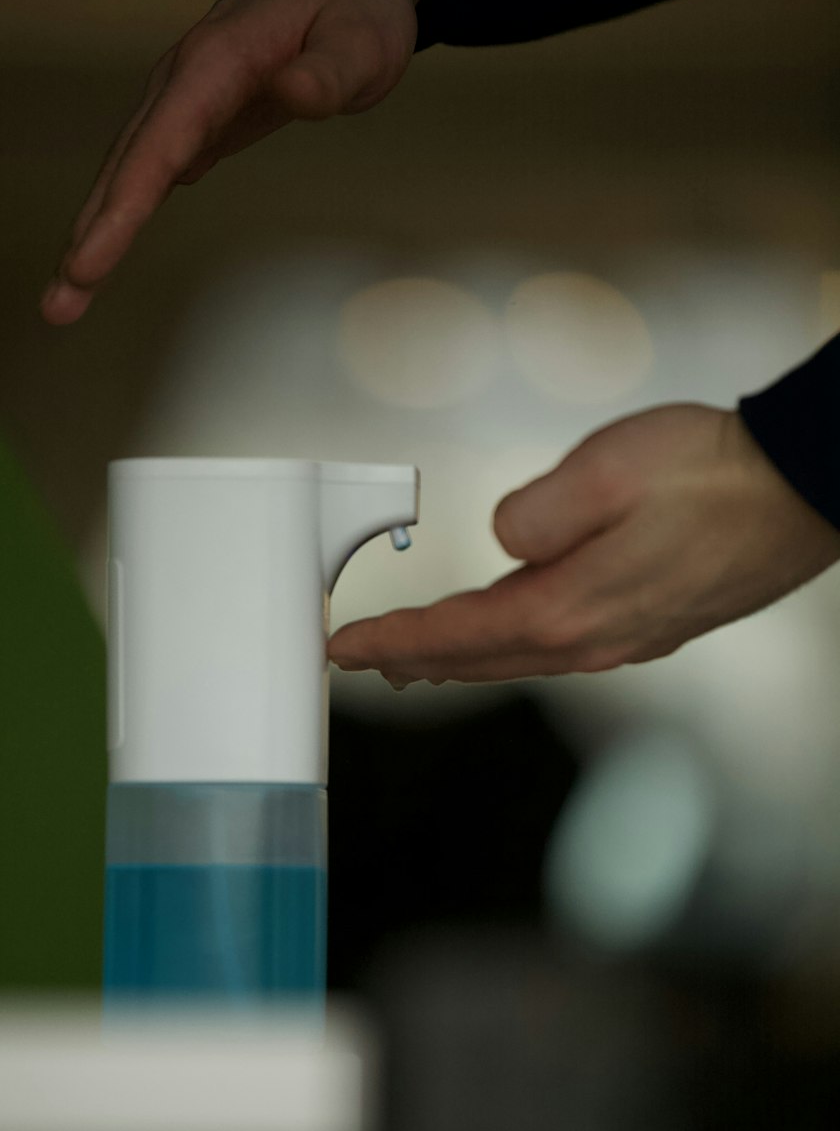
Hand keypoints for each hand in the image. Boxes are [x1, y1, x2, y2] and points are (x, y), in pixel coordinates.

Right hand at [40, 0, 429, 324]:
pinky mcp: (193, 117)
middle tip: (58, 305)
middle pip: (126, 166)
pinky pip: (147, 168)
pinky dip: (120, 211)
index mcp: (216, 63)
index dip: (122, 209)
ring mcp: (183, 98)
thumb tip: (296, 95)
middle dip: (90, 237)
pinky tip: (101, 251)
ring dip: (95, 232)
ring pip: (128, 169)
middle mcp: (183, 80)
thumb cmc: (354, 10)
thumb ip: (328, 74)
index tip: (90, 261)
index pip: (159, 147)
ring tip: (68, 295)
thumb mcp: (360, 42)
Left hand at [329, 404, 839, 685]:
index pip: (453, 636)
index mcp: (567, 607)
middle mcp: (591, 641)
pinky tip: (505, 636)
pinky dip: (508, 646)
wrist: (805, 491)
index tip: (338, 646)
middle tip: (358, 659)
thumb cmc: (713, 473)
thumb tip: (505, 540)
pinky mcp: (650, 626)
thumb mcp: (606, 469)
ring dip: (458, 659)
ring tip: (414, 660)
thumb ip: (534, 512)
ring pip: (518, 658)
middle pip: (478, 660)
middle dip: (412, 660)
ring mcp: (624, 641)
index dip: (389, 641)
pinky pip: (556, 646)